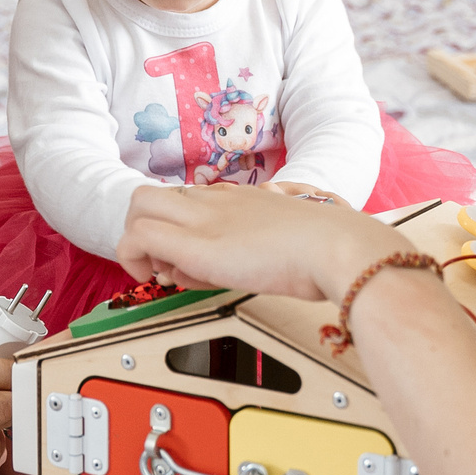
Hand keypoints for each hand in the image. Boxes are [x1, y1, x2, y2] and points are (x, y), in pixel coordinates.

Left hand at [118, 183, 411, 302]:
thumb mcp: (291, 237)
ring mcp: (203, 219)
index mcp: (240, 199)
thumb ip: (265, 241)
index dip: (177, 227)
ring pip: (138, 206)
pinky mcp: (195, 243)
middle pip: (150, 195)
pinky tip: (165, 279)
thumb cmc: (327, 247)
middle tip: (162, 263)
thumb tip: (250, 256)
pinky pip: (140, 236)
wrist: (339, 247)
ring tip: (164, 274)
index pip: (187, 201)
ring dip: (139, 243)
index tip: (188, 258)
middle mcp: (215, 201)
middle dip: (143, 229)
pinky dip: (136, 258)